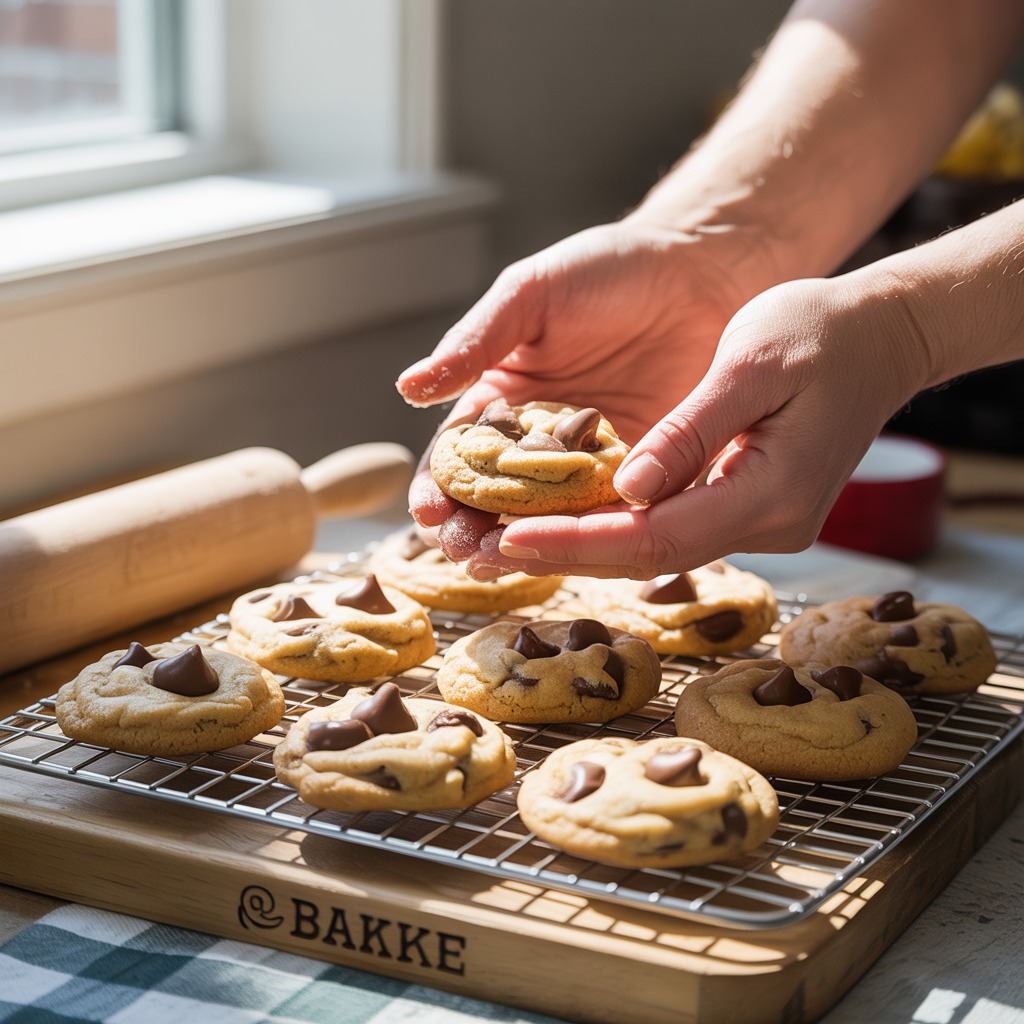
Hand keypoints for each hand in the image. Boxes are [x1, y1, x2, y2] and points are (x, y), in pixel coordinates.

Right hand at [397, 218, 756, 572]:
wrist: (701, 269)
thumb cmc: (608, 270)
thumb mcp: (530, 296)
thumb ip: (475, 343)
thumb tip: (408, 388)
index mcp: (502, 401)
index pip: (457, 457)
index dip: (437, 488)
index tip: (429, 514)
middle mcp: (540, 442)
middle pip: (494, 502)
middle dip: (471, 531)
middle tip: (467, 550)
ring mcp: (592, 464)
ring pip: (548, 521)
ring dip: (524, 546)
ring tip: (505, 562)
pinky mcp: (644, 475)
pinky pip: (613, 515)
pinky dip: (594, 538)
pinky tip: (580, 551)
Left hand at [460, 273, 930, 578]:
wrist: (880, 338)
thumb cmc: (819, 332)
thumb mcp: (750, 364)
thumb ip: (691, 431)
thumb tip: (631, 488)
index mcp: (773, 492)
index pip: (657, 537)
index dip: (578, 541)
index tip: (507, 538)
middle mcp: (770, 524)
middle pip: (649, 557)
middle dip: (564, 554)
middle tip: (481, 551)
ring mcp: (762, 524)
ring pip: (655, 551)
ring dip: (581, 547)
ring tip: (500, 544)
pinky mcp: (749, 510)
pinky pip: (670, 530)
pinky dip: (614, 528)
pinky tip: (563, 521)